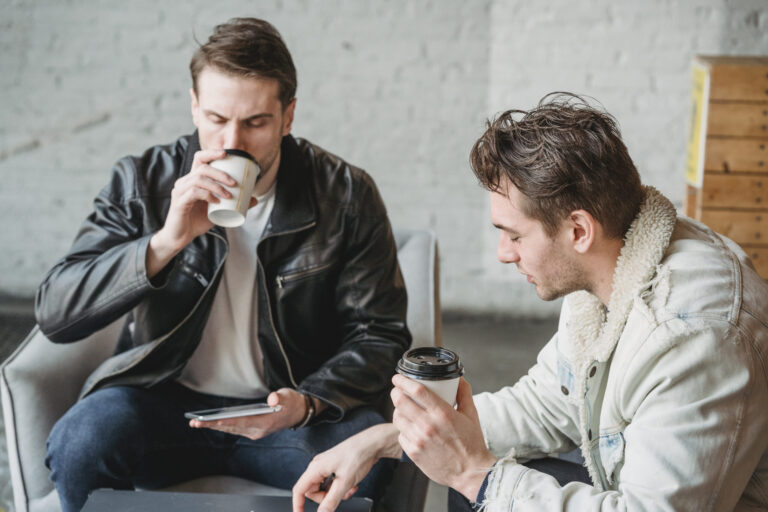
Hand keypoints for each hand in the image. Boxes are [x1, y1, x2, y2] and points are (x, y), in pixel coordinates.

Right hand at [147, 149, 258, 276]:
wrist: (181, 236)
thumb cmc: (197, 221)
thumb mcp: (218, 210)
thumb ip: (233, 203)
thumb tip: (254, 199)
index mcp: (192, 179)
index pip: (199, 159)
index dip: (211, 153)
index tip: (226, 153)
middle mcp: (184, 182)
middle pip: (202, 167)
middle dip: (221, 173)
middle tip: (235, 183)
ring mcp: (180, 191)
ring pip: (199, 178)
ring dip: (217, 185)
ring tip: (229, 195)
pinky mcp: (179, 201)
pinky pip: (194, 192)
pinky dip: (207, 195)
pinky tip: (216, 202)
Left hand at [189, 388, 307, 439]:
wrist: (298, 413)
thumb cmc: (291, 402)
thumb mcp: (287, 396)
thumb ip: (279, 397)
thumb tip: (272, 398)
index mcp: (266, 422)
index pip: (244, 422)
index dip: (228, 421)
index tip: (214, 421)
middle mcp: (258, 431)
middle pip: (233, 428)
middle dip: (213, 425)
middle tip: (195, 423)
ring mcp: (254, 432)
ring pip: (231, 430)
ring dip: (214, 427)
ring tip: (196, 424)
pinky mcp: (252, 431)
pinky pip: (234, 430)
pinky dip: (221, 427)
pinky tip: (210, 423)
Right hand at [292, 423, 400, 511]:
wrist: (371, 444)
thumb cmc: (357, 455)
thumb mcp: (344, 483)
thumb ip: (331, 501)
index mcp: (315, 468)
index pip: (299, 490)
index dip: (298, 505)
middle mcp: (318, 466)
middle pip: (313, 491)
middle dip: (325, 499)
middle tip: (338, 498)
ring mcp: (326, 466)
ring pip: (324, 488)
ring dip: (335, 494)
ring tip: (348, 490)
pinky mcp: (335, 466)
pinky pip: (332, 483)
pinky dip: (341, 487)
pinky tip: (351, 485)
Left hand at [391, 375, 496, 500]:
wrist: (470, 473)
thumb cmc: (472, 443)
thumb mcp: (471, 414)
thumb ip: (464, 393)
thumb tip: (458, 378)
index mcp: (442, 414)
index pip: (417, 391)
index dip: (403, 381)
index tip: (398, 377)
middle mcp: (428, 426)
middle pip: (400, 401)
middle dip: (395, 392)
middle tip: (397, 390)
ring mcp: (419, 440)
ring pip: (397, 418)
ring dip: (398, 410)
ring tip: (404, 409)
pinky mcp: (414, 453)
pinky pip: (401, 435)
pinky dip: (404, 429)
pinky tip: (411, 428)